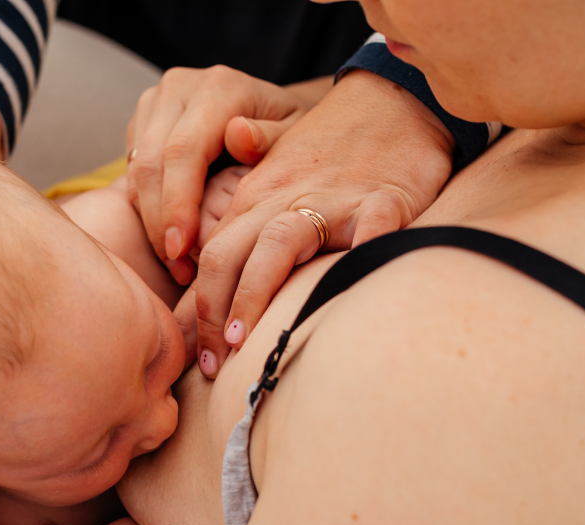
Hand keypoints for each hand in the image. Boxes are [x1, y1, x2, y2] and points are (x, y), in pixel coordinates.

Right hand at [125, 66, 315, 284]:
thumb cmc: (291, 134)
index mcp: (219, 87)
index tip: (181, 248)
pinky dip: (147, 211)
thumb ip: (270, 138)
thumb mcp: (295, 137)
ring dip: (150, 222)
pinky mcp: (141, 122)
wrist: (272, 113)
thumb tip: (237, 135)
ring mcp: (155, 102)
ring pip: (135, 170)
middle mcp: (179, 86)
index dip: (178, 203)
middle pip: (151, 162)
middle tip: (178, 267)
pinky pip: (132, 173)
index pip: (184, 149)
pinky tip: (169, 244)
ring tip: (177, 264)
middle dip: (159, 221)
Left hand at [191, 69, 454, 376]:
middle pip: (229, 253)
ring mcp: (334, 199)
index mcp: (257, 198)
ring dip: (255, 293)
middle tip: (214, 365)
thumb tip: (189, 255)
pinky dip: (356, 260)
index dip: (198, 307)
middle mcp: (284, 199)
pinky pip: (368, 231)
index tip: (199, 355)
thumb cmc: (335, 151)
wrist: (395, 98)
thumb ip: (241, 217)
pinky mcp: (384, 200)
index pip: (211, 255)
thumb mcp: (278, 177)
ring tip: (245, 343)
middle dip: (214, 313)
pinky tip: (344, 298)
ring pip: (277, 243)